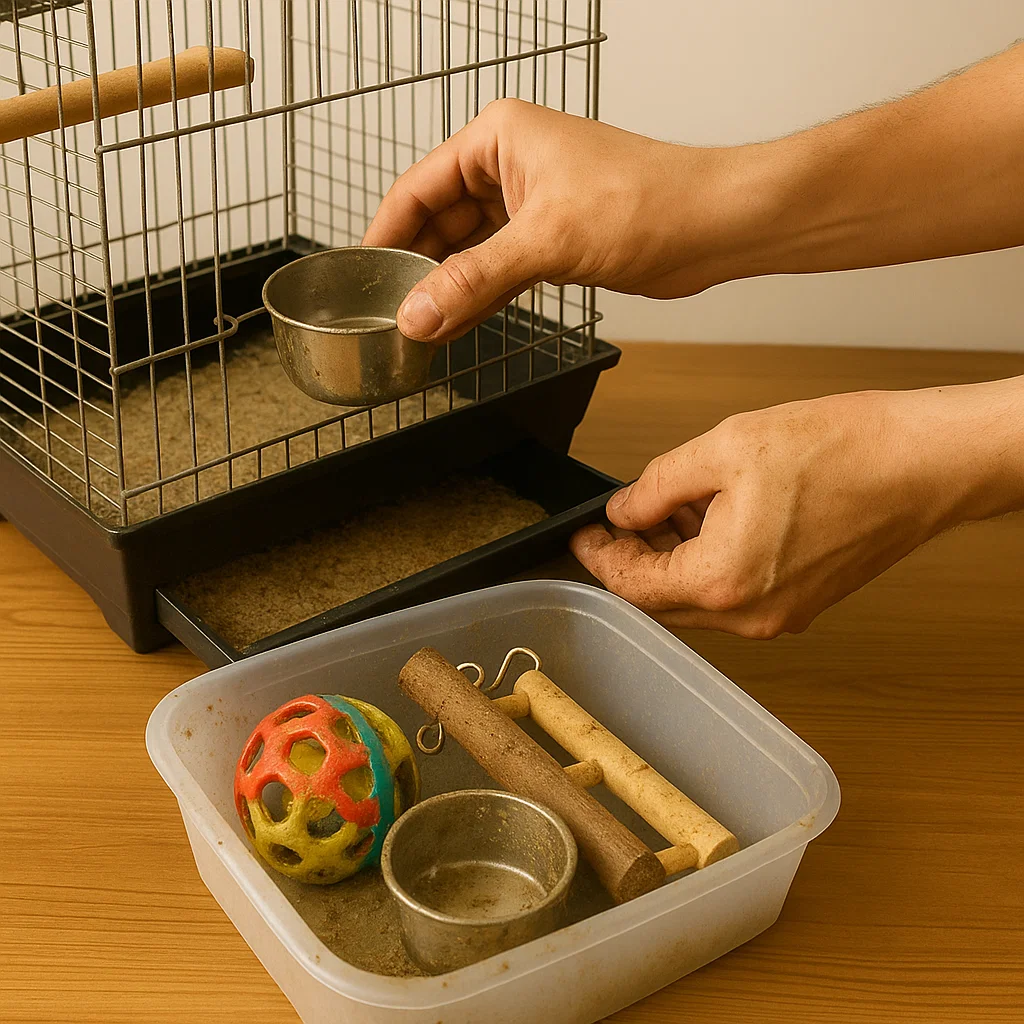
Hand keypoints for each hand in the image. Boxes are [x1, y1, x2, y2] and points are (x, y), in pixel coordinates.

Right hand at [364, 43, 1023, 344]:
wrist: (712, 225)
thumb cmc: (648, 202)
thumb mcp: (546, 242)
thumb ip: (475, 281)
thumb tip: (418, 315)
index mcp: (497, 138)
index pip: (417, 189)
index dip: (385, 235)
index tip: (359, 278)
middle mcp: (509, 164)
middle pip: (438, 221)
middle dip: (416, 267)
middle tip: (387, 314)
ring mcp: (530, 202)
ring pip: (467, 249)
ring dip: (447, 287)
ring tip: (417, 327)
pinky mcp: (551, 236)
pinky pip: (497, 267)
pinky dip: (478, 294)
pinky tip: (458, 322)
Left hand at [570, 382, 1023, 637]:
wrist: (924, 463)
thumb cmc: (845, 452)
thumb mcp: (726, 448)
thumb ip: (659, 485)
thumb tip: (624, 509)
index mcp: (723, 581)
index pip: (632, 585)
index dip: (598, 556)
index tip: (583, 532)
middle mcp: (750, 614)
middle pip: (662, 598)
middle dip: (634, 556)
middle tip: (623, 515)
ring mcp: (779, 614)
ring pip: (698, 596)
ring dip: (673, 555)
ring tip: (672, 502)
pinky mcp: (801, 602)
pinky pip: (734, 591)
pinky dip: (710, 559)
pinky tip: (713, 514)